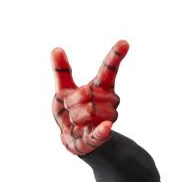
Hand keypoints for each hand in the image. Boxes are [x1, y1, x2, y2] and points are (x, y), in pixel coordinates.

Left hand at [51, 40, 128, 155]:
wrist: (73, 139)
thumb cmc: (70, 112)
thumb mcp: (62, 90)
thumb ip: (62, 72)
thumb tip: (56, 49)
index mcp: (100, 87)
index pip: (109, 70)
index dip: (115, 56)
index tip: (124, 42)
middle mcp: (110, 101)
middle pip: (88, 93)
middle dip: (72, 100)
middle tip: (70, 108)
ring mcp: (108, 119)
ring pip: (89, 110)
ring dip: (74, 116)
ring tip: (75, 122)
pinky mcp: (101, 136)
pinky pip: (102, 131)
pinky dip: (102, 130)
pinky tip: (106, 127)